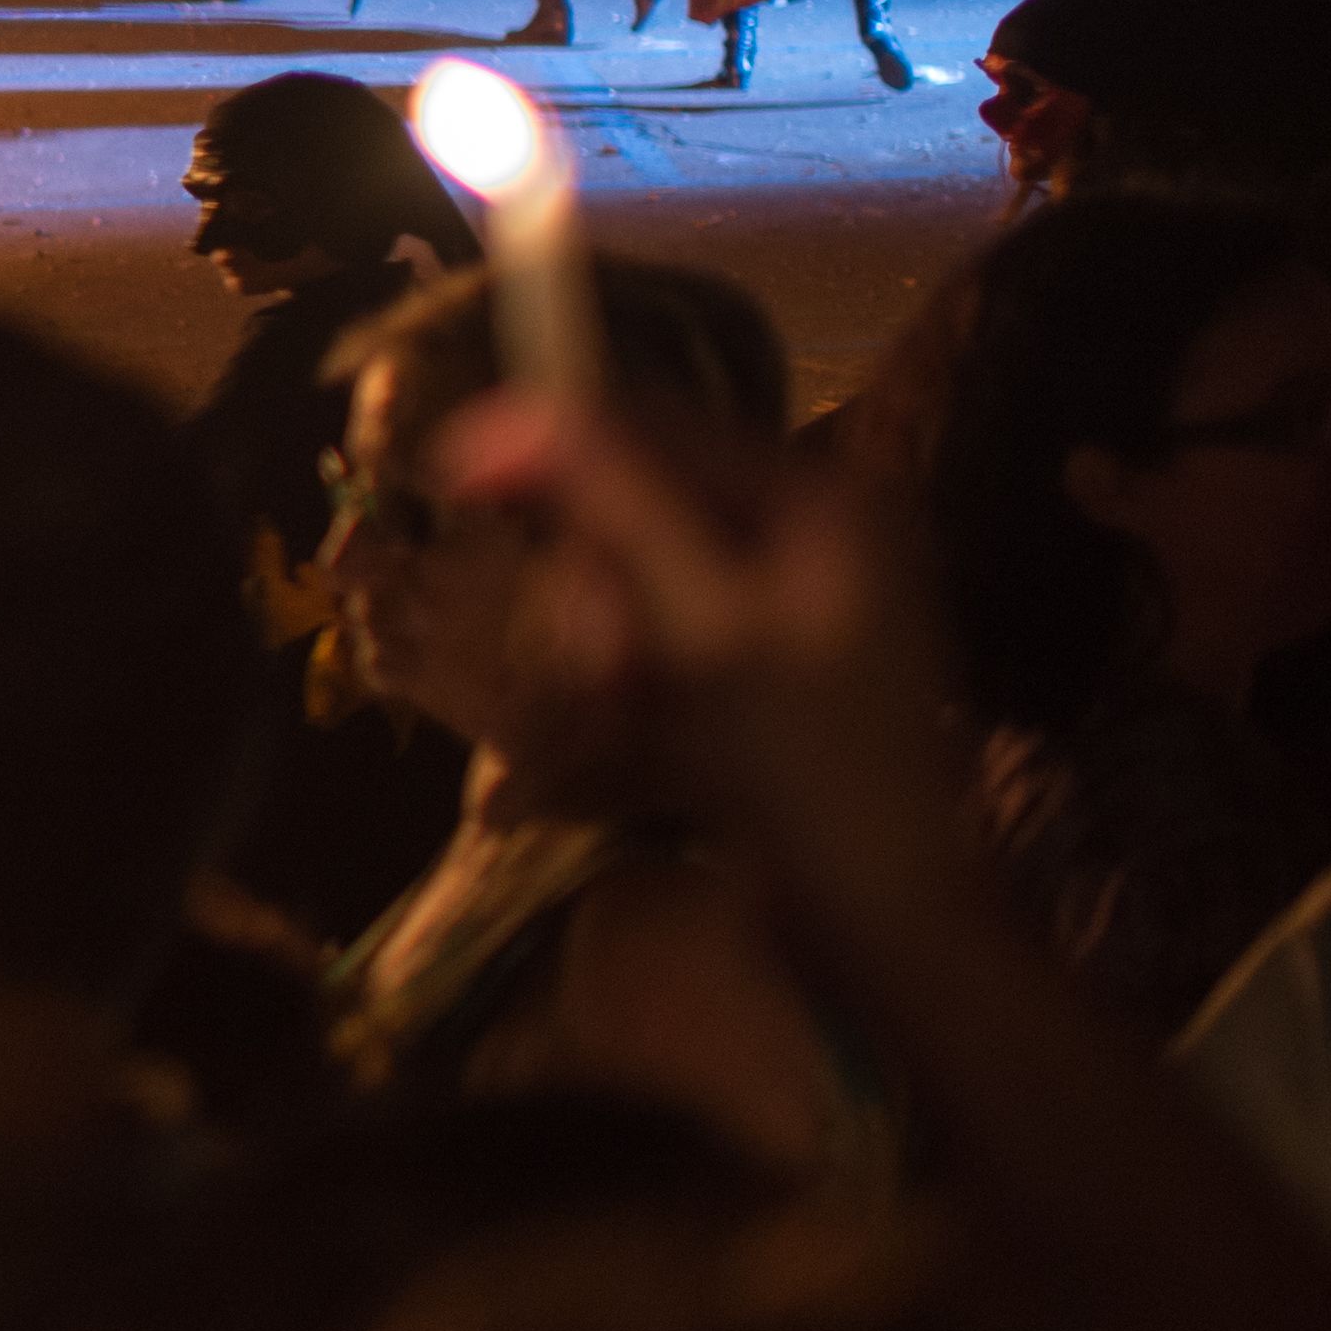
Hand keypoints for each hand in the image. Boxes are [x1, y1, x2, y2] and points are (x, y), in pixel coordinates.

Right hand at [432, 389, 970, 952]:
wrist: (878, 924)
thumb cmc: (804, 769)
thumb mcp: (707, 625)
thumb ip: (626, 506)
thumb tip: (529, 407)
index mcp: (820, 504)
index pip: (660, 427)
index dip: (553, 441)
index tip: (452, 473)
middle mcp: (811, 538)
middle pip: (646, 504)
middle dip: (599, 575)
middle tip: (603, 658)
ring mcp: (789, 609)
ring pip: (641, 576)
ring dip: (607, 634)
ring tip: (625, 708)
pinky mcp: (763, 674)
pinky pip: (662, 636)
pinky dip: (632, 674)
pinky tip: (636, 729)